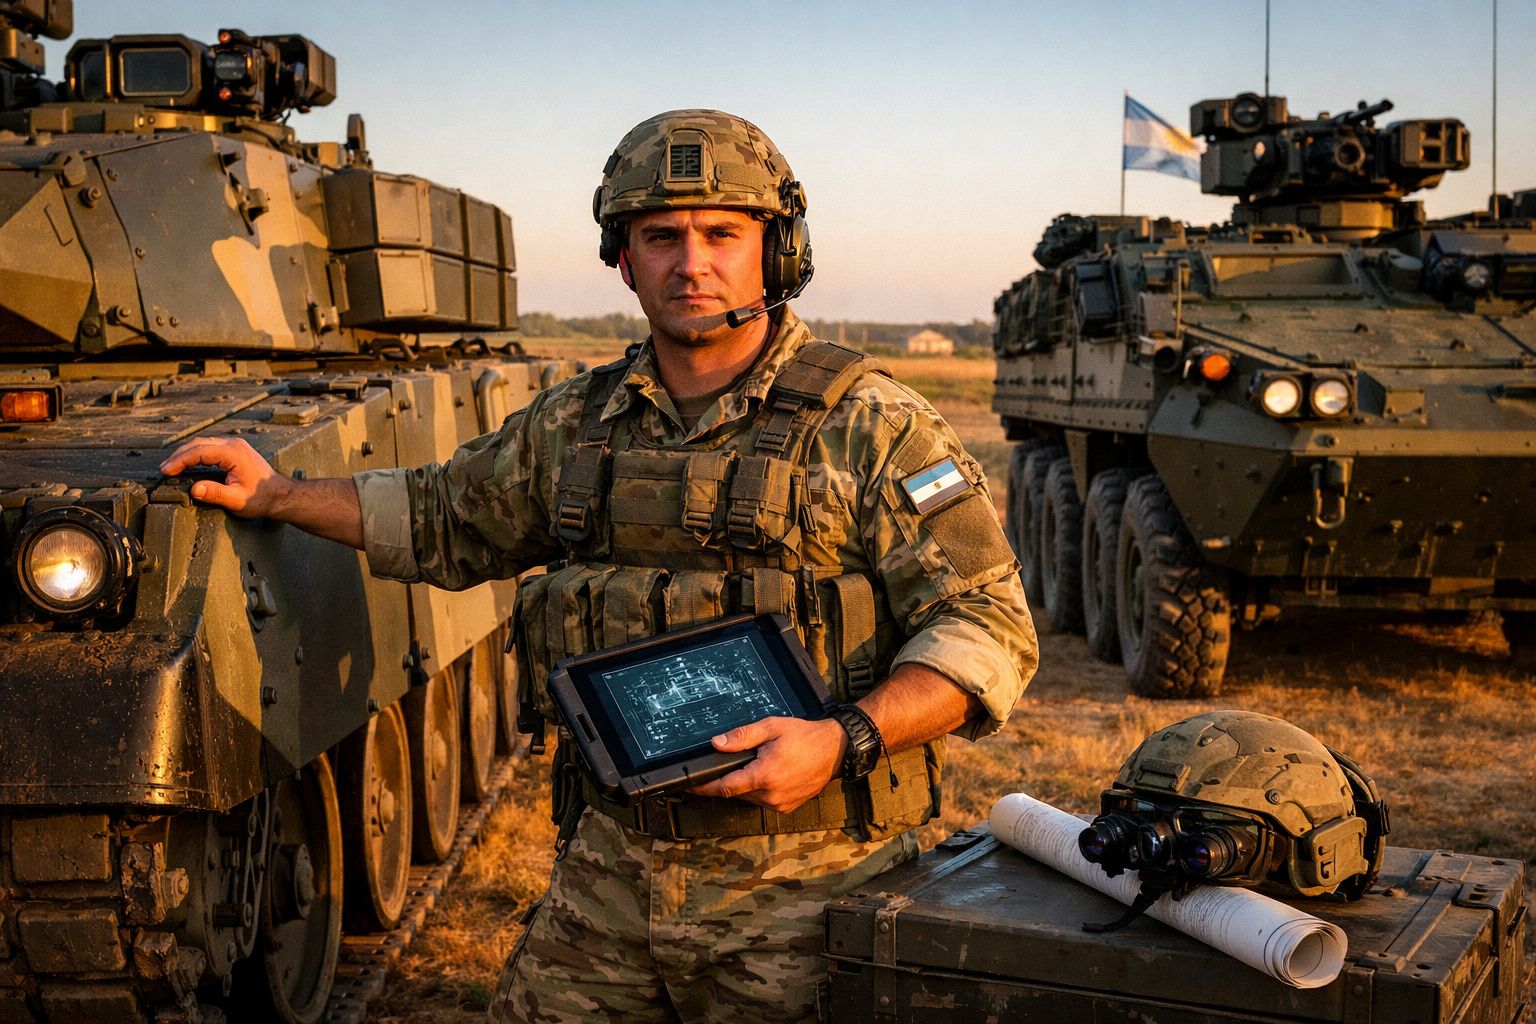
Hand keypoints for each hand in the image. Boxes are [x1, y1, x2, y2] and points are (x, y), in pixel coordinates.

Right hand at [159, 437, 290, 517]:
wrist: (281, 495)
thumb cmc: (262, 498)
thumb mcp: (237, 499)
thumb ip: (215, 493)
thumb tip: (195, 489)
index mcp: (233, 453)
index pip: (199, 451)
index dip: (180, 461)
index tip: (166, 471)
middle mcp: (234, 445)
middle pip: (198, 444)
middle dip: (179, 456)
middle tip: (164, 469)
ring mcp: (236, 446)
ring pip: (204, 444)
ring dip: (186, 454)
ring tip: (171, 467)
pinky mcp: (236, 451)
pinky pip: (211, 448)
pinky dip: (196, 454)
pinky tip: (188, 464)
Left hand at [687, 716, 846, 813]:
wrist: (834, 750)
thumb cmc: (804, 736)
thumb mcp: (771, 728)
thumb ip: (742, 737)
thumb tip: (716, 744)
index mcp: (764, 775)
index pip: (724, 787)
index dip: (704, 787)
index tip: (689, 786)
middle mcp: (770, 795)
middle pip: (736, 792)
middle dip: (729, 779)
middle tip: (732, 762)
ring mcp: (779, 804)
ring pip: (749, 797)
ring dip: (745, 784)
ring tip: (757, 764)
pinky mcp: (786, 808)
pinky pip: (763, 801)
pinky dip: (759, 790)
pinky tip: (769, 774)